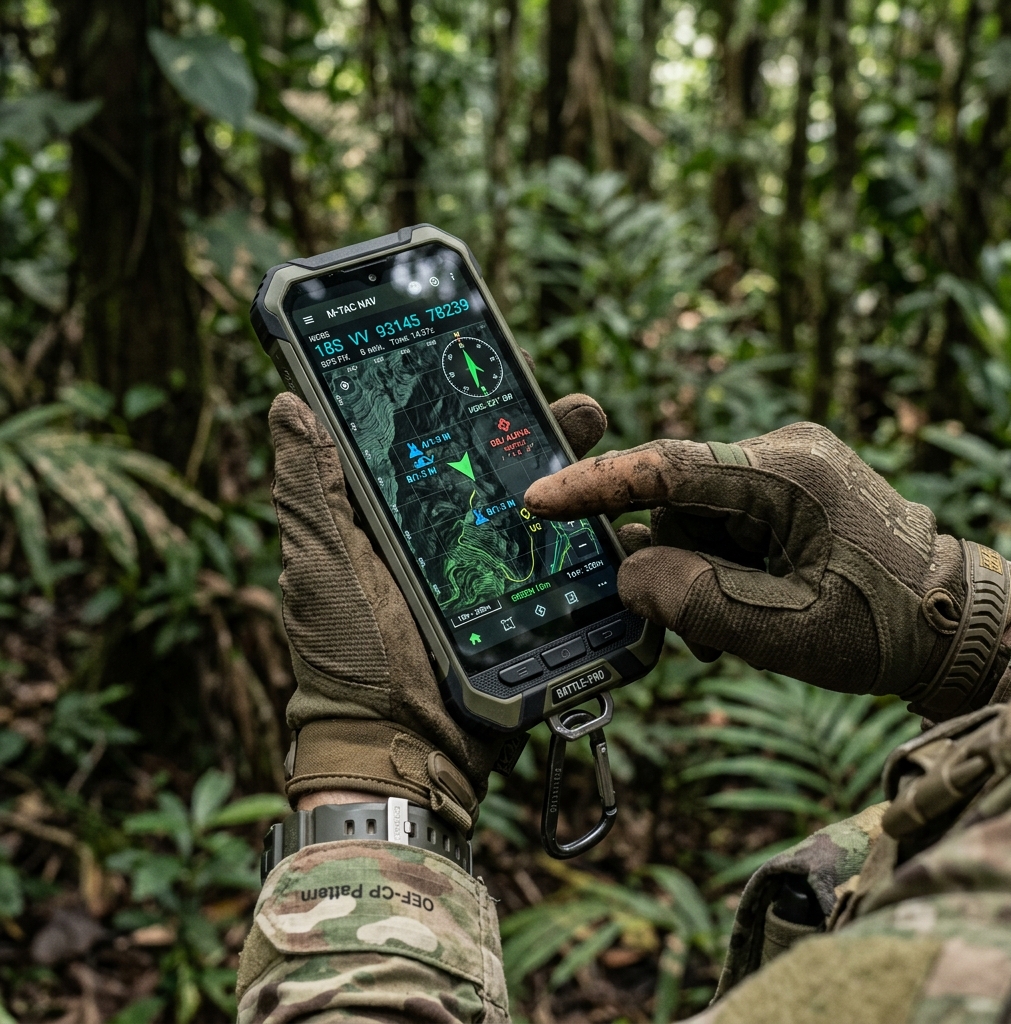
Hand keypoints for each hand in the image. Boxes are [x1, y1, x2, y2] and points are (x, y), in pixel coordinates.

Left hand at [268, 389, 607, 829]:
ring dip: (573, 472)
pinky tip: (620, 512)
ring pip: (539, 507)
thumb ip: (308, 492)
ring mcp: (491, 571)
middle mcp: (446, 535)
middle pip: (496, 466)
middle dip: (533, 427)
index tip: (487, 356)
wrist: (404, 750)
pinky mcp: (526, 607)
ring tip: (600, 441)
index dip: (457, 397)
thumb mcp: (320, 565)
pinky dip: (592, 536)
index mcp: (394, 516)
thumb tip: (286, 401)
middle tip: (568, 403)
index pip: (429, 441)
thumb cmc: (347, 657)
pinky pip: (564, 562)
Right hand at [525, 422, 1010, 720]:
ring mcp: (786, 472)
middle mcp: (783, 456)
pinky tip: (739, 614)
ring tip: (725, 634)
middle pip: (680, 502)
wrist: (954, 625)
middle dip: (667, 560)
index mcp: (786, 474)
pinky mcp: (788, 495)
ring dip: (695, 574)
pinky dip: (717, 569)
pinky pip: (724, 527)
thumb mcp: (782, 631)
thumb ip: (694, 601)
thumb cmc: (884, 628)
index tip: (540, 499)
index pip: (670, 469)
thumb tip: (626, 574)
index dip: (598, 485)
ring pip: (697, 520)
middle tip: (670, 620)